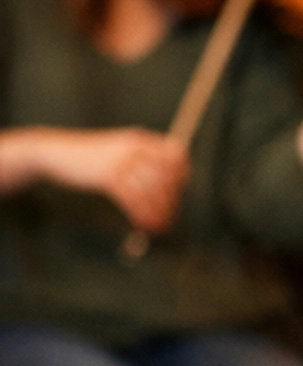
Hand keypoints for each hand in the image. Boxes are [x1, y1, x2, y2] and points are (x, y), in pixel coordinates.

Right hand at [56, 128, 189, 233]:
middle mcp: (134, 148)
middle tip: (171, 216)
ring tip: (160, 226)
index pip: (174, 154)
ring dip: (159, 212)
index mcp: (140, 139)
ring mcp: (121, 162)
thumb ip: (140, 156)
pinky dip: (141, 215)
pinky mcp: (108, 177)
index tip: (178, 191)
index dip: (181, 173)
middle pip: (166, 175)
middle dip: (171, 199)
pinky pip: (133, 200)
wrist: (57, 152)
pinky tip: (143, 225)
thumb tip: (166, 179)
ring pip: (151, 191)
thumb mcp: (118, 147)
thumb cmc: (90, 155)